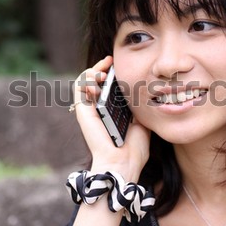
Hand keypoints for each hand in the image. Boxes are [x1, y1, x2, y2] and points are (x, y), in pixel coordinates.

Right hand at [72, 56, 150, 181]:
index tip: (120, 65)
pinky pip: (79, 88)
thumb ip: (141, 109)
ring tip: (104, 71)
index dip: (112, 73)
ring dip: (93, 71)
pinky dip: (86, 78)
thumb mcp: (143, 123)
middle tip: (111, 62)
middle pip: (96, 81)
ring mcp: (91, 109)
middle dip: (102, 68)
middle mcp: (100, 109)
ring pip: (85, 82)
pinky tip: (97, 78)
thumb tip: (146, 93)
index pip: (109, 86)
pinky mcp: (83, 111)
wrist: (124, 163)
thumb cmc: (134, 149)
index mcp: (113, 111)